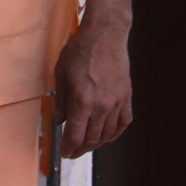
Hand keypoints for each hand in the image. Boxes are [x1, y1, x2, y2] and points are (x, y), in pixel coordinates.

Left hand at [54, 20, 132, 158]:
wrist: (105, 33)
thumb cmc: (80, 49)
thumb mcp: (61, 73)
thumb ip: (61, 101)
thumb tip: (59, 121)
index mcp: (82, 101)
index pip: (75, 136)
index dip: (68, 148)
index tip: (64, 152)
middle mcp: (101, 106)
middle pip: (92, 139)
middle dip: (80, 149)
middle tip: (73, 152)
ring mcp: (116, 102)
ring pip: (108, 134)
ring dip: (97, 144)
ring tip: (88, 145)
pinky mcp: (126, 96)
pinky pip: (123, 122)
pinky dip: (115, 133)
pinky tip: (108, 135)